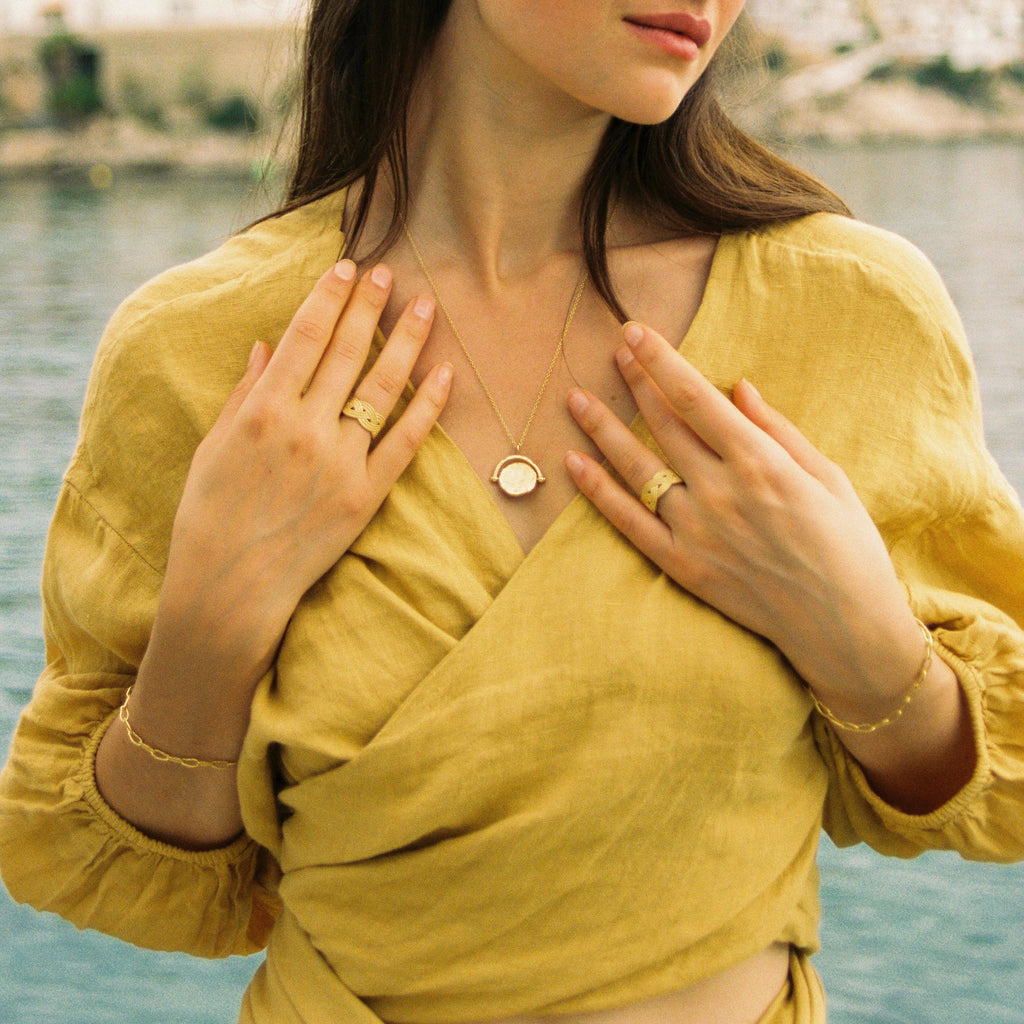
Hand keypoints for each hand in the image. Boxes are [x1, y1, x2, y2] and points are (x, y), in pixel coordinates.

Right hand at [161, 260, 451, 683]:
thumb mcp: (213, 445)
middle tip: (389, 272)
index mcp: (263, 408)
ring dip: (407, 341)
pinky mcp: (366, 496)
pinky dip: (428, 407)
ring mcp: (340, 461)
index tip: (347, 267)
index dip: (329, 296)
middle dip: (369, 305)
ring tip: (426, 306)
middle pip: (348, 351)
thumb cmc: (210, 514)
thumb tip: (266, 344)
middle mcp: (305, 427)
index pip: (305, 335)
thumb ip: (244, 392)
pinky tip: (445, 375)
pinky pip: (406, 443)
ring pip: (383, 388)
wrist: (229, 585)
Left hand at [565, 320, 923, 712]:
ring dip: (603, 429)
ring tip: (577, 399)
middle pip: (664, 424)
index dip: (661, 361)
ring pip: (637, 468)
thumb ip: (778, 431)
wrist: (843, 628)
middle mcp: (721, 492)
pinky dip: (597, 492)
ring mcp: (696, 531)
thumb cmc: (848, 548)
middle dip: (637, 381)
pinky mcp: (681, 566)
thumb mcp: (828, 478)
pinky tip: (574, 463)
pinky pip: (628, 523)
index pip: (696, 398)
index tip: (636, 333)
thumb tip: (738, 387)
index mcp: (761, 463)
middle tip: (615, 350)